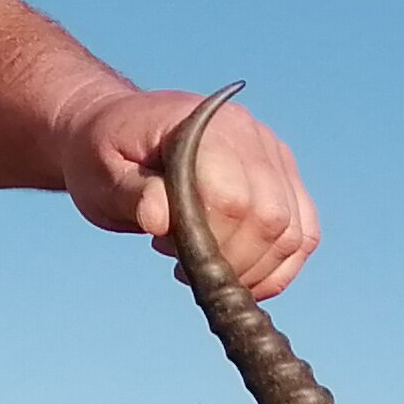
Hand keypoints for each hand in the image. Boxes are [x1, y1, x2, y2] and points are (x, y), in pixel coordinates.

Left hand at [56, 86, 319, 299]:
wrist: (114, 130)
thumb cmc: (103, 153)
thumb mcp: (100, 175)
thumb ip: (132, 194)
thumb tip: (160, 218)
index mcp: (205, 126)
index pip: (233, 200)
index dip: (210, 244)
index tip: (168, 251)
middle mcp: (250, 135)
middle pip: (272, 220)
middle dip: (231, 263)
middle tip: (184, 265)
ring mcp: (273, 155)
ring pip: (294, 233)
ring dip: (254, 269)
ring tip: (206, 266)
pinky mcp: (283, 178)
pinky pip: (303, 233)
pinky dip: (279, 267)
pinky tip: (240, 276)